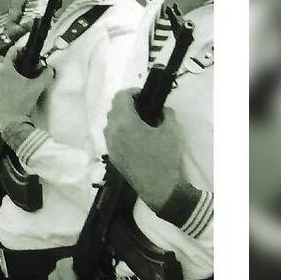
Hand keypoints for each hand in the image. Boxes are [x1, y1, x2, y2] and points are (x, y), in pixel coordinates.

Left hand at [0, 49, 53, 126]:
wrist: (12, 121)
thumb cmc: (22, 102)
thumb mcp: (38, 87)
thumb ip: (46, 75)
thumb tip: (50, 69)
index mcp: (6, 70)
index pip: (12, 51)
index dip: (23, 48)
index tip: (32, 52)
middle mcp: (0, 74)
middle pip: (12, 60)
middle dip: (24, 60)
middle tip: (35, 64)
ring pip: (10, 70)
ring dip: (20, 69)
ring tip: (32, 74)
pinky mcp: (0, 91)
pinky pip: (8, 78)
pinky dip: (16, 77)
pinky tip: (25, 84)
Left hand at [104, 88, 183, 209]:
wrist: (158, 188)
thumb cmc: (165, 157)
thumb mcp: (171, 131)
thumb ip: (166, 114)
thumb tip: (162, 109)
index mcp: (124, 122)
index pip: (120, 97)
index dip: (132, 92)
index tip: (144, 95)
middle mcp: (111, 131)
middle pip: (113, 109)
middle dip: (127, 104)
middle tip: (143, 107)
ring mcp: (109, 144)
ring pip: (110, 123)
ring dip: (122, 117)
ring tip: (139, 122)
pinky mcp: (111, 155)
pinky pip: (111, 136)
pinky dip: (120, 130)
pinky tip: (135, 136)